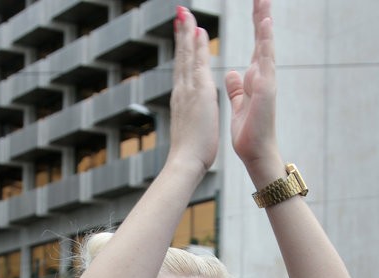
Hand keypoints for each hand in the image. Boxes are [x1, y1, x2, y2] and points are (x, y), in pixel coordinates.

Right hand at [165, 6, 218, 175]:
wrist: (185, 162)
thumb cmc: (191, 152)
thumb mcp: (192, 128)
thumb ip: (191, 116)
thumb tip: (191, 113)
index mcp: (183, 99)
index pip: (183, 69)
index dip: (183, 50)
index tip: (183, 33)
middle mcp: (182, 90)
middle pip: (181, 57)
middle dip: (181, 34)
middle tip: (180, 12)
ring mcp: (188, 90)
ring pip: (187, 55)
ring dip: (187, 32)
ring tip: (186, 13)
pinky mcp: (198, 93)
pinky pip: (197, 63)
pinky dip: (197, 46)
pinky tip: (198, 31)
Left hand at [225, 0, 279, 174]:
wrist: (255, 153)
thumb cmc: (249, 132)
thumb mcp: (239, 103)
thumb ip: (237, 87)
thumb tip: (232, 73)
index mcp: (255, 78)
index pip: (256, 44)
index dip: (256, 23)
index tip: (256, 3)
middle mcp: (262, 75)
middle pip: (263, 38)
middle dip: (262, 14)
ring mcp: (266, 80)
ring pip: (266, 44)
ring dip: (265, 21)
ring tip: (263, 0)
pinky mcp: (266, 89)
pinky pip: (266, 60)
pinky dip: (266, 41)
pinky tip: (265, 24)